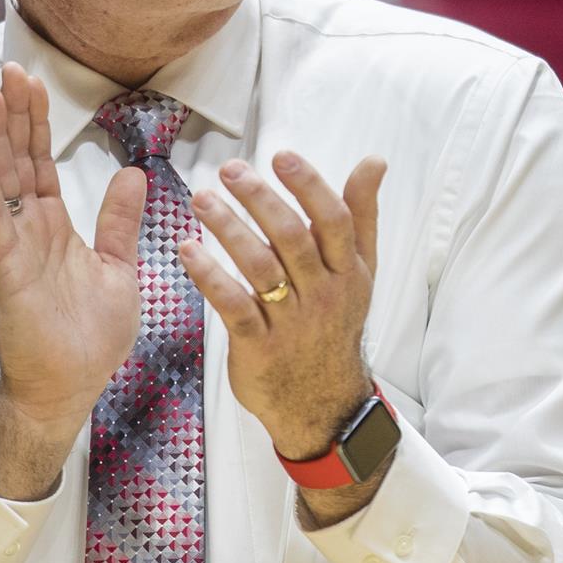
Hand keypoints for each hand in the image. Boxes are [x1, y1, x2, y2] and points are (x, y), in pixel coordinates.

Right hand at [0, 64, 148, 447]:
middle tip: (9, 68)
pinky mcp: (6, 272)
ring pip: (1, 182)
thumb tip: (133, 174)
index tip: (32, 80)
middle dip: (13, 116)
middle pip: (17, 161)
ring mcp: (14, 250)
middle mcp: (28, 232)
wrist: (69, 390)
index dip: (37, 122)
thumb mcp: (118, 269)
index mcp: (54, 229)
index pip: (41, 164)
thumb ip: (120, 222)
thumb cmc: (88, 338)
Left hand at [181, 151, 386, 458]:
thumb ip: (362, 215)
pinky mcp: (258, 346)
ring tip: (202, 200)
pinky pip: (234, 305)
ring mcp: (291, 321)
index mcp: (348, 272)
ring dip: (229, 229)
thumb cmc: (336, 325)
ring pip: (261, 268)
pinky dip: (210, 276)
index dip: (309, 186)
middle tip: (230, 170)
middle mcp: (324, 294)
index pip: (335, 221)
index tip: (281, 157)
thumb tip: (374, 162)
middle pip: (293, 238)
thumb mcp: (360, 273)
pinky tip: (188, 251)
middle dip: (260, 200)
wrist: (323, 404)